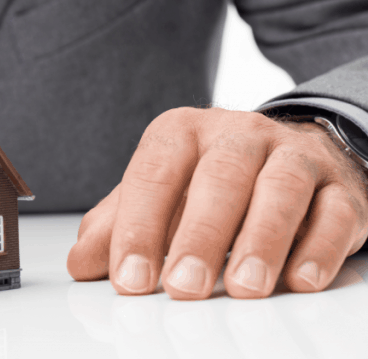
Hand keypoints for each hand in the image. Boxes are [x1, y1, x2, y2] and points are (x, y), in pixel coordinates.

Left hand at [67, 107, 367, 298]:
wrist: (292, 152)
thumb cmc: (211, 181)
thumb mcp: (159, 195)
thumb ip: (118, 224)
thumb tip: (80, 262)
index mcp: (182, 132)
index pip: (154, 174)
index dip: (139, 227)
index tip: (130, 278)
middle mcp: (238, 134)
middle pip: (220, 178)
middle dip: (200, 236)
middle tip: (184, 287)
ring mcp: (294, 156)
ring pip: (280, 189)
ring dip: (262, 240)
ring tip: (243, 287)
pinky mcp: (340, 186)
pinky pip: (334, 212)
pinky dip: (318, 248)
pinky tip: (298, 281)